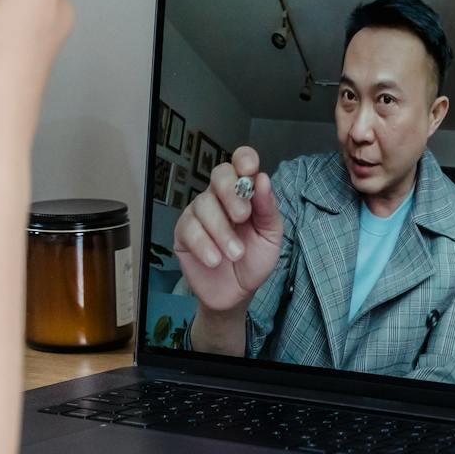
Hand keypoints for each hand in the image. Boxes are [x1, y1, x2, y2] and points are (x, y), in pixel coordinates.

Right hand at [173, 146, 282, 312]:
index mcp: (244, 193)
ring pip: (204, 204)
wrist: (237, 293)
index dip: (243, 160)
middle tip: (243, 217)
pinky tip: (215, 260)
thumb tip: (262, 179)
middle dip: (232, 193)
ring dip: (222, 231)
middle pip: (219, 175)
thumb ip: (268, 209)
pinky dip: (204, 245)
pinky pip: (189, 229)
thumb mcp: (270, 236)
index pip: (240, 163)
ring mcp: (198, 213)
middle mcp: (219, 197)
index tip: (250, 170)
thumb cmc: (254, 259)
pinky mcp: (183, 233)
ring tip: (236, 254)